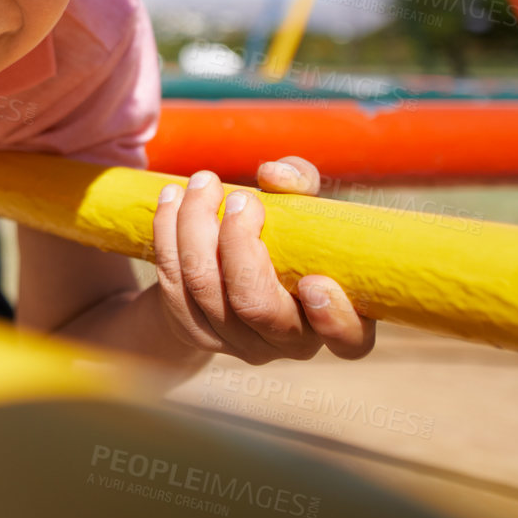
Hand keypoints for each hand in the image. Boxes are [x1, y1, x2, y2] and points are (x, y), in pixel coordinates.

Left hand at [147, 155, 374, 364]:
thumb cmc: (287, 234)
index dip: (334, 318)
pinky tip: (172, 198)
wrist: (232, 269)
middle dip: (238, 243)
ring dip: (194, 227)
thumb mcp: (304, 206)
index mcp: (336, 320)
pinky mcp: (195, 331)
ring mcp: (238, 343)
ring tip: (202, 183)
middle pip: (255, 306)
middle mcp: (288, 341)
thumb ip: (301, 187)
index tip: (314, 281)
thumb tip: (273, 175)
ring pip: (204, 290)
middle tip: (239, 198)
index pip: (349, 340)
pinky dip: (168, 234)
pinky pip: (172, 285)